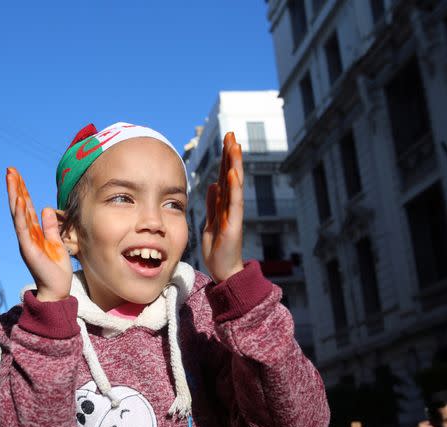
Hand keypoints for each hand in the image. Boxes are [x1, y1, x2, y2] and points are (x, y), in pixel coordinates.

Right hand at [6, 168, 71, 301]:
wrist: (56, 291)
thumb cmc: (56, 270)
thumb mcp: (57, 243)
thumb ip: (51, 227)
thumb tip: (46, 209)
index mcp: (33, 233)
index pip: (26, 208)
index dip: (22, 191)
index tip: (17, 175)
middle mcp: (26, 235)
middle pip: (18, 207)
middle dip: (15, 188)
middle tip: (10, 170)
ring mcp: (25, 241)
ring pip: (17, 214)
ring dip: (14, 196)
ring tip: (11, 178)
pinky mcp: (28, 249)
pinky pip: (23, 228)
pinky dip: (20, 214)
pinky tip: (18, 200)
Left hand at [202, 132, 243, 281]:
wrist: (223, 271)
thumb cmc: (218, 248)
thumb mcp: (210, 222)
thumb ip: (213, 204)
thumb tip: (213, 185)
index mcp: (224, 205)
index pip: (225, 177)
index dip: (225, 159)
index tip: (226, 139)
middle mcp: (231, 207)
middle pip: (232, 176)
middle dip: (231, 155)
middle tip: (231, 134)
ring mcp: (234, 215)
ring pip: (235, 186)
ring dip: (235, 165)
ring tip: (234, 146)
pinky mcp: (233, 226)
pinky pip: (233, 204)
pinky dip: (233, 188)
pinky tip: (232, 173)